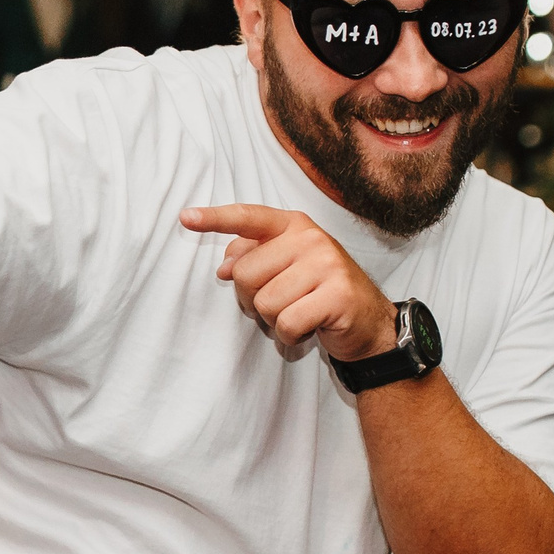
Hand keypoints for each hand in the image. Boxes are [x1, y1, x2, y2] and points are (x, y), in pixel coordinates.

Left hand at [181, 204, 396, 363]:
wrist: (369, 322)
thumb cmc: (318, 293)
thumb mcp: (286, 269)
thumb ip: (253, 259)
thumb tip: (224, 267)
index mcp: (294, 226)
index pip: (248, 218)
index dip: (215, 219)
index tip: (185, 218)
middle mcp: (311, 238)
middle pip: (245, 273)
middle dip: (253, 299)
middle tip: (282, 303)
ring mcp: (327, 264)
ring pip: (265, 302)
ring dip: (274, 320)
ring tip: (299, 313)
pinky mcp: (338, 295)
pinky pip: (286, 323)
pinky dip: (290, 335)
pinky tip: (310, 327)